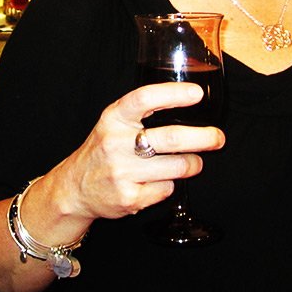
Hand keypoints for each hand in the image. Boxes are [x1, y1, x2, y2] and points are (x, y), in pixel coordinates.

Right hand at [44, 81, 224, 223]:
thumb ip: (140, 113)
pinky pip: (165, 189)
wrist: (74, 188)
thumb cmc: (103, 151)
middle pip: (170, 138)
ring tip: (194, 163)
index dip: (172, 94)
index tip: (196, 94)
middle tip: (217, 137)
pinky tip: (158, 181)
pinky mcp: (128, 197)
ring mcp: (121, 172)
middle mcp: (115, 144)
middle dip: (202, 138)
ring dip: (192, 165)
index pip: (143, 99)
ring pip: (175, 167)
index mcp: (113, 119)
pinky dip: (169, 185)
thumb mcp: (113, 124)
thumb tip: (187, 103)